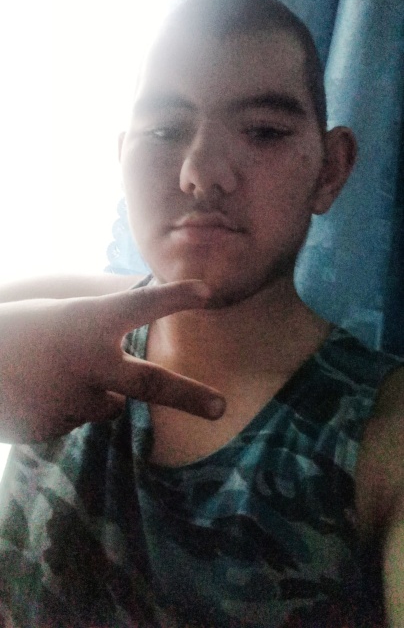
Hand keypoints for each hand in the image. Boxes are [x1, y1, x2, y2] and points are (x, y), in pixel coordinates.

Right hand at [0, 281, 225, 442]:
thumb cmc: (14, 333)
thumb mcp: (58, 318)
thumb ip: (96, 337)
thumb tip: (127, 372)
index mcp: (85, 323)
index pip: (139, 305)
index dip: (174, 297)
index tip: (207, 291)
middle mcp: (87, 364)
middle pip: (151, 384)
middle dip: (190, 395)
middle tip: (222, 407)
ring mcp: (72, 401)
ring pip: (108, 403)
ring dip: (97, 393)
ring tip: (54, 374)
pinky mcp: (54, 428)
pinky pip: (77, 418)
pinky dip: (67, 407)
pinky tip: (36, 393)